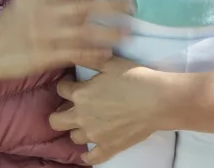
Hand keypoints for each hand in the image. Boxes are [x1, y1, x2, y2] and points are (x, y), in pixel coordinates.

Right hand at [0, 0, 132, 84]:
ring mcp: (44, 35)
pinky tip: (107, 54)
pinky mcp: (44, 57)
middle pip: (83, 6)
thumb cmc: (9, 26)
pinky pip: (74, 54)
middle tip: (131, 3)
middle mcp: (42, 12)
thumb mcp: (25, 2)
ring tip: (128, 31)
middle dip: (110, 4)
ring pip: (83, 32)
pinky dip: (92, 54)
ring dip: (108, 32)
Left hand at [49, 57, 171, 164]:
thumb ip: (89, 60)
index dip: (65, 84)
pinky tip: (88, 153)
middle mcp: (82, 116)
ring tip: (87, 123)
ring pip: (74, 137)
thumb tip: (74, 56)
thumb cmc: (134, 78)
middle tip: (71, 107)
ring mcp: (95, 135)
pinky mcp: (109, 148)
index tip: (72, 83)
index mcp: (80, 94)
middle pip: (56, 120)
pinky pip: (92, 159)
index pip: (61, 89)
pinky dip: (88, 157)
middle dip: (60, 112)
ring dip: (77, 129)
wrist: (158, 100)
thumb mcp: (109, 63)